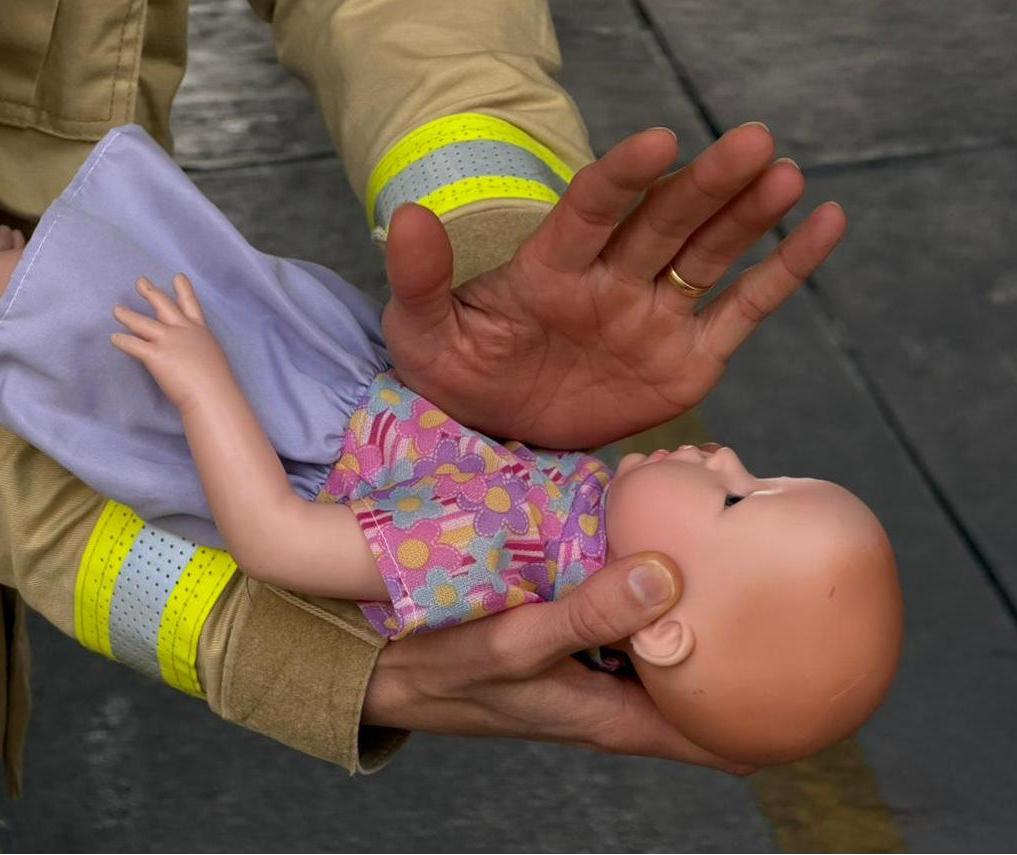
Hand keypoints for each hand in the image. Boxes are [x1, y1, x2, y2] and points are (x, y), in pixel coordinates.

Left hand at [111, 274, 229, 412]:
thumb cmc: (218, 383)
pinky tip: (114, 338)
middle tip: (140, 282)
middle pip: (163, 305)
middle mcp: (182, 331)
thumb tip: (187, 353)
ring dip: (127, 315)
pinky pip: (132, 344)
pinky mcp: (155, 355)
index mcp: (199, 331)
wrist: (213, 393)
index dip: (183, 290)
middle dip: (150, 292)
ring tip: (117, 310)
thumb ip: (198, 349)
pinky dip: (121, 341)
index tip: (178, 277)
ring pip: (141, 323)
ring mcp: (168, 341)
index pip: (191, 305)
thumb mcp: (212, 357)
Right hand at [362, 552, 753, 774]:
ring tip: (733, 550)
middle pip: (700, 677)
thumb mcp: (516, 645)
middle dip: (741, 639)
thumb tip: (670, 575)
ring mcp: (594, 661)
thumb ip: (589, 614)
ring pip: (667, 637)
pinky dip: (651, 580)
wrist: (387, 664)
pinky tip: (658, 537)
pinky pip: (629, 608)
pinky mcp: (572, 632)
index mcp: (614, 717)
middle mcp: (614, 693)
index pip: (715, 738)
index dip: (768, 718)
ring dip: (698, 602)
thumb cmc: (448, 668)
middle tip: (779, 584)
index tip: (817, 682)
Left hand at [382, 123, 846, 447]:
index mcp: (550, 269)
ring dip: (748, 216)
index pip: (591, 210)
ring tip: (783, 175)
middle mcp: (612, 281)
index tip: (658, 142)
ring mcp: (654, 316)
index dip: (623, 177)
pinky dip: (783, 273)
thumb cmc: (458, 374)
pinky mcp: (687, 358)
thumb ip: (420, 279)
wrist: (498, 432)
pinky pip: (742, 311)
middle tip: (752, 142)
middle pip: (665, 223)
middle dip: (706, 185)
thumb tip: (405, 216)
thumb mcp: (424, 333)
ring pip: (709, 256)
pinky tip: (824, 225)